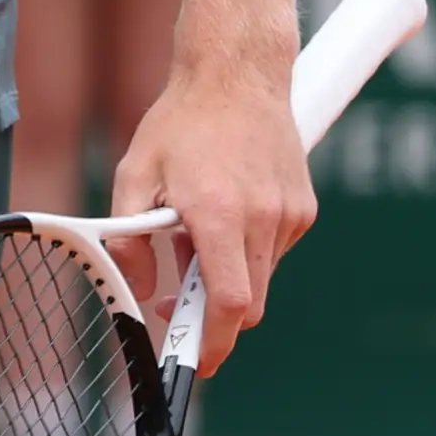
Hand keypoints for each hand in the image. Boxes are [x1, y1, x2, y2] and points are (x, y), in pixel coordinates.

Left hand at [108, 57, 315, 375]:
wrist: (237, 74)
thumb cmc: (181, 122)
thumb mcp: (134, 174)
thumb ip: (130, 239)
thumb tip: (141, 291)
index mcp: (220, 212)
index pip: (230, 303)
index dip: (214, 341)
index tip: (196, 361)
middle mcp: (263, 218)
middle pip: (248, 303)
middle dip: (215, 316)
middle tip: (177, 306)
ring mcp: (290, 215)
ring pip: (261, 278)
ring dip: (229, 276)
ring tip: (195, 232)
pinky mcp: (305, 209)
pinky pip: (274, 252)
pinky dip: (248, 251)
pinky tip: (226, 213)